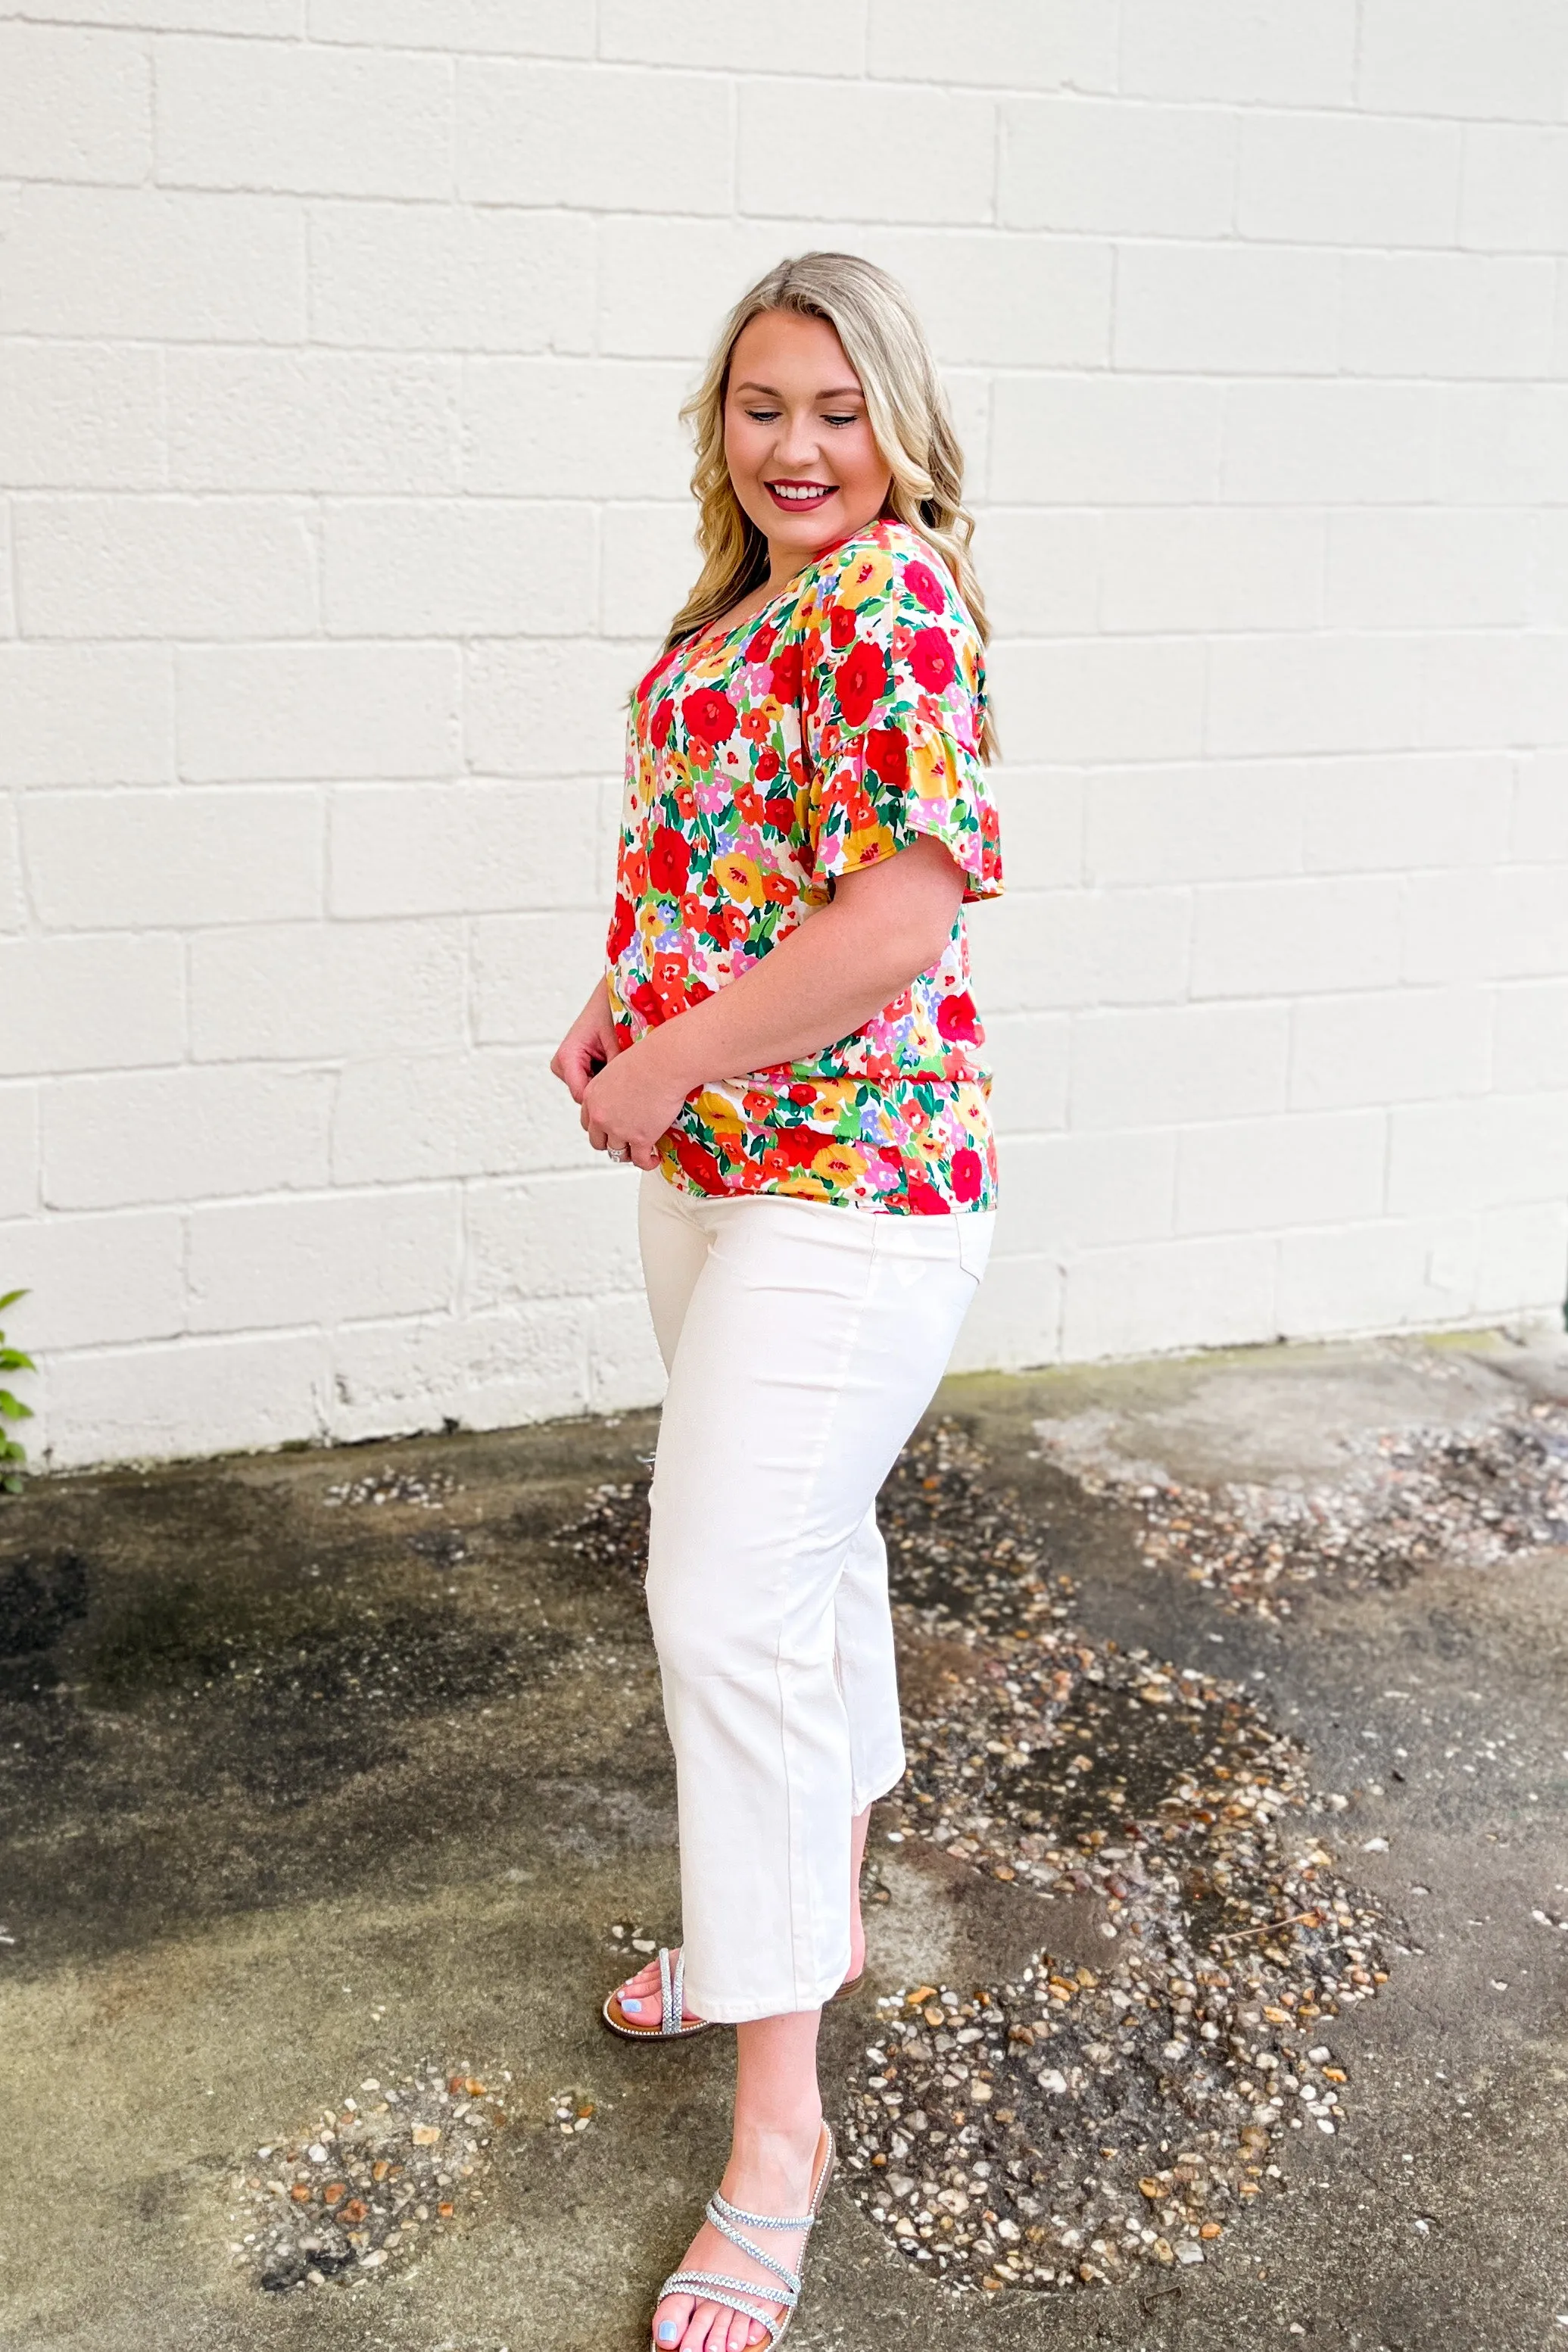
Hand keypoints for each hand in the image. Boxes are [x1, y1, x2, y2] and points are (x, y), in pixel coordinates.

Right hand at [550, 978, 620, 1104]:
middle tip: (632, 1082)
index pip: (582, 1095)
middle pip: (585, 1097)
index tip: (628, 1101)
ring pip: (589, 1093)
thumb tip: (627, 1099)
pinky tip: (622, 1069)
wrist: (615, 995)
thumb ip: (616, 1072)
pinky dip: (608, 1081)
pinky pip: (592, 1084)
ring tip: (627, 1071)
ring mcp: (568, 1066)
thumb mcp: (618, 1044)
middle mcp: (562, 1063)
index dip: (604, 1102)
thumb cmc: (615, 1012)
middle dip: (607, 1094)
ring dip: (609, 1087)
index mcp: (567, 1055)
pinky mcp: (576, 1066)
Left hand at [579, 1030, 691, 1171]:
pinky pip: (640, 1160)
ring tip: (640, 1152)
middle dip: (610, 1143)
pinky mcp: (639, 1139)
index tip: (610, 1129)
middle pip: (598, 1141)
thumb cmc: (648, 1059)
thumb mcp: (618, 1069)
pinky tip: (654, 1159)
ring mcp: (618, 1129)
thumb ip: (615, 1087)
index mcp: (592, 1096)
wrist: (664, 1064)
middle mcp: (600, 1116)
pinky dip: (646, 1163)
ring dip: (628, 1153)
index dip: (600, 1128)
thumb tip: (625, 1095)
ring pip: (617, 1153)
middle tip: (624, 1142)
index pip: (587, 1121)